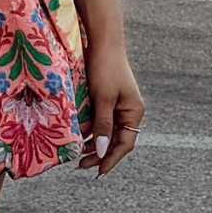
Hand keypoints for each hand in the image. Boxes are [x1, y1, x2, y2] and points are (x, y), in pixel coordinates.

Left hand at [79, 44, 143, 178]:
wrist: (103, 41)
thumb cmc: (106, 68)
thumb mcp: (103, 99)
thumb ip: (102, 125)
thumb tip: (101, 151)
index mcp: (134, 112)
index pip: (124, 144)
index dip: (111, 159)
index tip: (98, 171)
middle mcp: (128, 111)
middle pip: (115, 140)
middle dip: (100, 154)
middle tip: (81, 165)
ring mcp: (118, 105)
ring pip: (106, 132)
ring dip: (94, 144)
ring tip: (77, 154)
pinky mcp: (107, 99)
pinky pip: (101, 121)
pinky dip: (91, 130)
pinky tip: (79, 136)